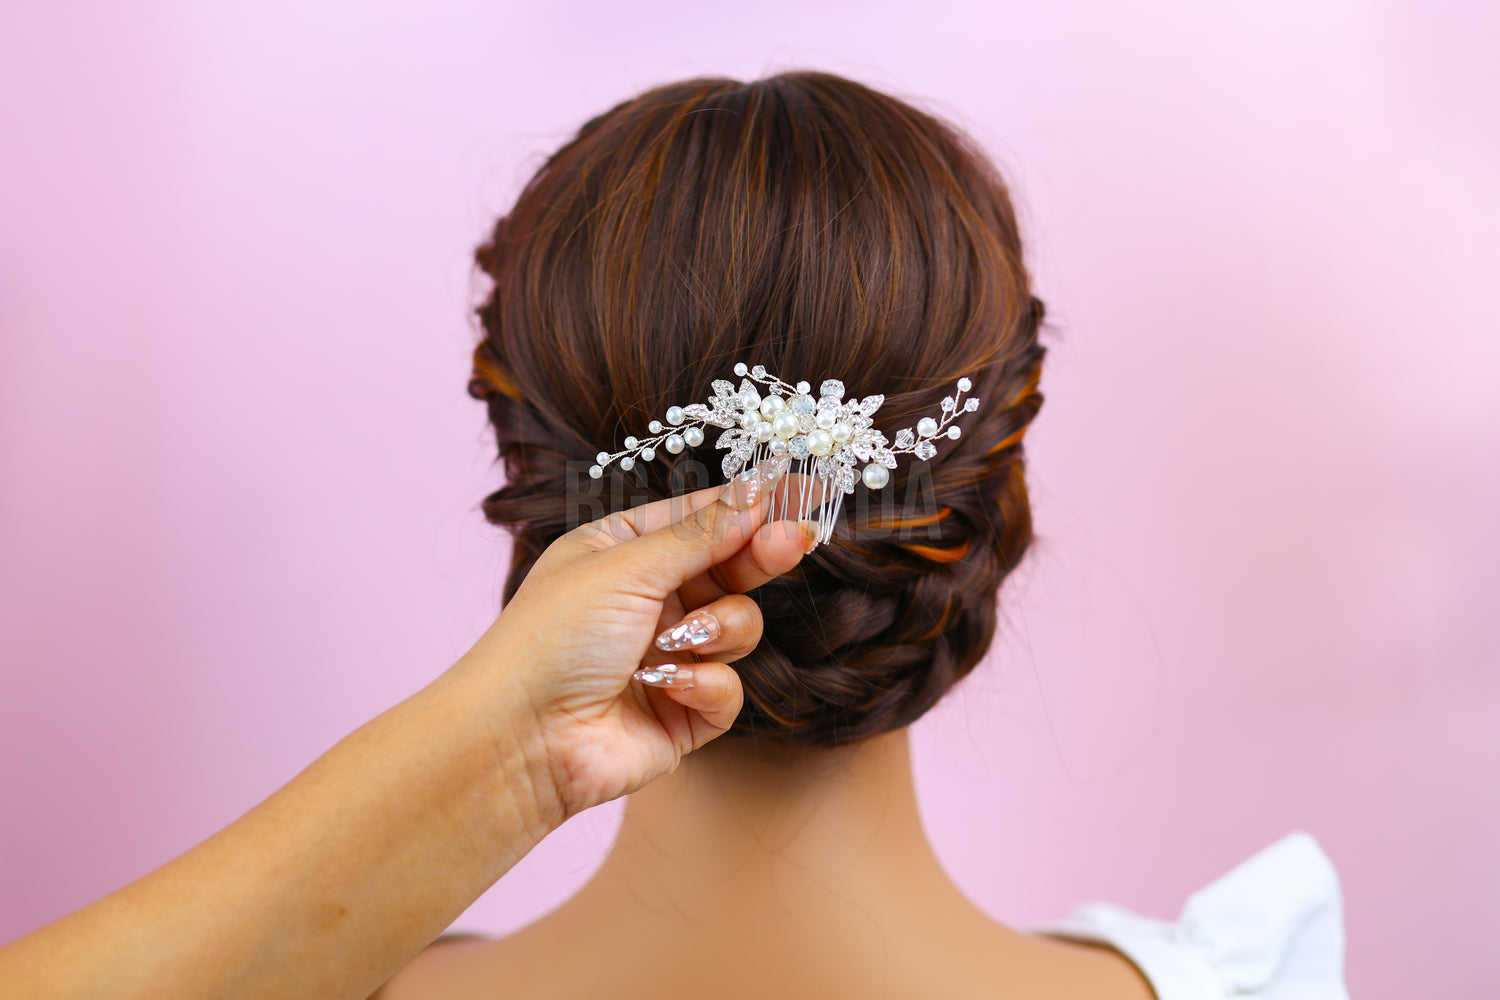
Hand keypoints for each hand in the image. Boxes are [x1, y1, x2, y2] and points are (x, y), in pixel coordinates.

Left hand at [457, 457, 810, 819]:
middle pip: (731, 567)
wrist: (521, 738)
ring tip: (681, 641)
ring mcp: (667, 657)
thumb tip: (759, 490)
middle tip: (794, 539)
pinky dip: (704, 685)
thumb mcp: (628, 566)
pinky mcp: (682, 712)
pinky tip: (664, 686)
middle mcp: (647, 600)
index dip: (755, 503)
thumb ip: (704, 534)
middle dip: (760, 556)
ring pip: (739, 627)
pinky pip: (727, 688)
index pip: (704, 517)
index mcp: (623, 551)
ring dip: (719, 630)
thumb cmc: (553, 638)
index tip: (804, 485)